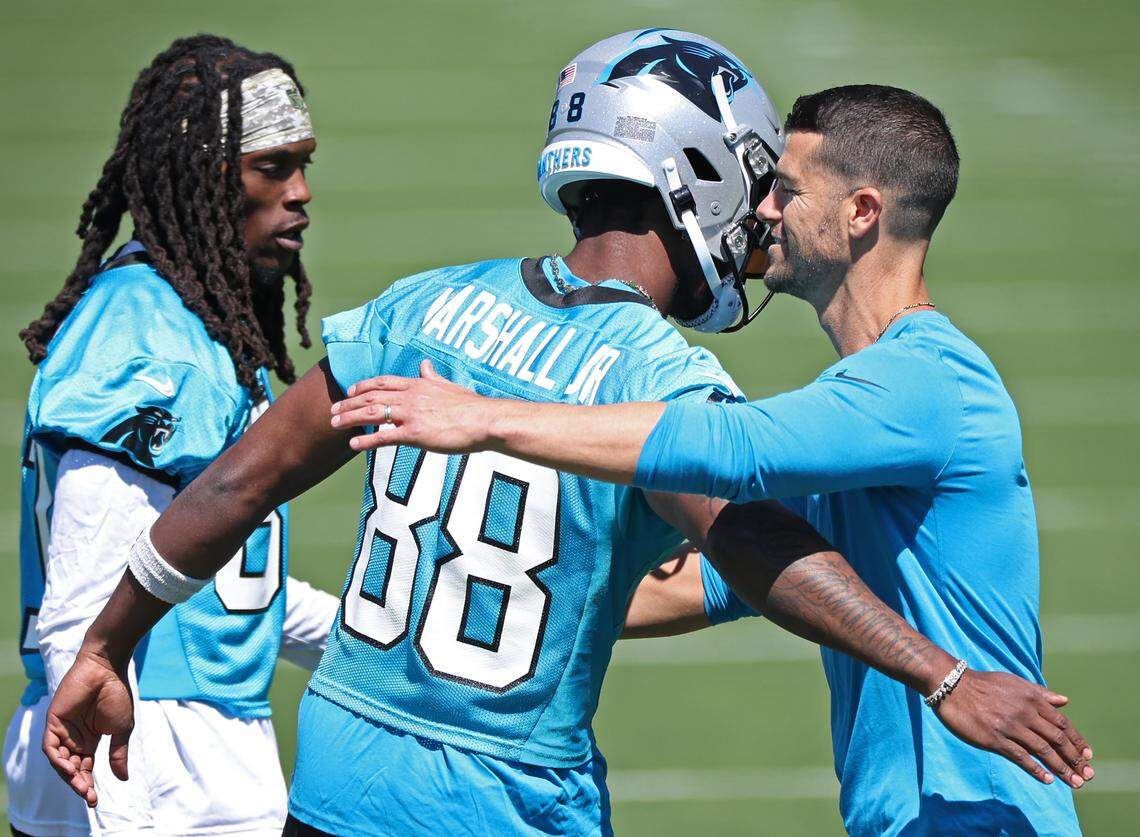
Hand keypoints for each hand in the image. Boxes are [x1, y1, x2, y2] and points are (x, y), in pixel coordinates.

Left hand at [42, 647, 133, 806]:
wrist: (108, 670)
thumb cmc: (117, 695)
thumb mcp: (121, 729)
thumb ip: (118, 753)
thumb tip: (123, 779)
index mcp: (90, 741)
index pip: (85, 768)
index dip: (88, 784)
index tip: (95, 800)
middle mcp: (74, 739)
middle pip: (72, 768)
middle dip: (79, 784)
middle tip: (88, 796)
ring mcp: (63, 731)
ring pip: (60, 761)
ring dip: (68, 776)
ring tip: (81, 785)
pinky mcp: (53, 722)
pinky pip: (50, 747)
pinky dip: (57, 760)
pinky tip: (68, 769)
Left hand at [330, 359, 497, 453]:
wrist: (485, 420)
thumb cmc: (472, 406)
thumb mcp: (450, 386)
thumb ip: (433, 376)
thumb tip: (425, 364)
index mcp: (418, 384)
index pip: (383, 381)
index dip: (363, 385)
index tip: (349, 391)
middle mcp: (411, 396)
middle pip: (371, 396)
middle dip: (348, 403)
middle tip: (332, 411)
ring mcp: (411, 414)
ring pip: (372, 413)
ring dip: (349, 418)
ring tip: (334, 425)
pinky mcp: (415, 433)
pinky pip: (384, 436)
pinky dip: (366, 440)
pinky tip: (353, 445)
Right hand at [934, 669, 1093, 788]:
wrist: (952, 686)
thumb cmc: (983, 684)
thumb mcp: (1014, 682)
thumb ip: (1040, 693)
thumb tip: (1064, 701)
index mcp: (1032, 699)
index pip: (1063, 723)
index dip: (1077, 741)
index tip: (1087, 756)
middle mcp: (1025, 713)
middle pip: (1057, 739)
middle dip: (1075, 759)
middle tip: (1086, 774)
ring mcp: (1010, 726)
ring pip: (1043, 751)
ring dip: (1062, 768)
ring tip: (1074, 782)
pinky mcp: (995, 739)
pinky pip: (1021, 757)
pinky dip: (1036, 769)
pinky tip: (1048, 779)